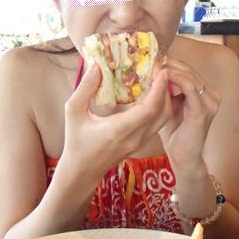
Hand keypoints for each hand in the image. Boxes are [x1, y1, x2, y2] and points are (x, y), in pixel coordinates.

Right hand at [60, 62, 172, 180]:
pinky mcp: (141, 143)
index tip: (160, 70)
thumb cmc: (75, 142)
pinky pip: (157, 123)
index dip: (159, 88)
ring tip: (157, 79)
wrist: (81, 172)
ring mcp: (140, 142)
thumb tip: (97, 66)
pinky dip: (159, 107)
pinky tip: (151, 93)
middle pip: (162, 112)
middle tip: (160, 69)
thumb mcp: (73, 112)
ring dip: (164, 98)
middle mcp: (134, 137)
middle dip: (165, 89)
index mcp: (119, 129)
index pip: (149, 109)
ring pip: (163, 118)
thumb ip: (85, 88)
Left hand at [158, 58, 220, 174]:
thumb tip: (154, 73)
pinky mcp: (203, 110)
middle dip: (171, 64)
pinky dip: (175, 79)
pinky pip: (189, 87)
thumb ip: (167, 92)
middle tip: (153, 60)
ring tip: (155, 67)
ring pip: (190, 76)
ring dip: (171, 69)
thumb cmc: (175, 134)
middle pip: (190, 70)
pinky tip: (163, 76)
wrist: (184, 158)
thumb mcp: (170, 107)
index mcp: (206, 93)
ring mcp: (210, 103)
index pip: (190, 71)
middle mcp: (212, 96)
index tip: (155, 59)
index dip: (173, 63)